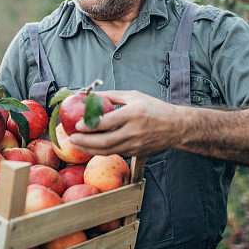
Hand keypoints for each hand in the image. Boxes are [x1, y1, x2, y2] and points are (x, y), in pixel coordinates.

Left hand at [67, 90, 183, 156]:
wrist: (176, 127)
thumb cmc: (155, 109)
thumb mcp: (134, 96)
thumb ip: (113, 96)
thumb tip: (93, 95)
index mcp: (133, 114)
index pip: (107, 123)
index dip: (90, 125)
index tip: (77, 125)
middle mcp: (133, 131)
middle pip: (104, 141)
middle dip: (85, 142)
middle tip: (72, 138)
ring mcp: (135, 144)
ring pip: (108, 151)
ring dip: (89, 149)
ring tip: (76, 145)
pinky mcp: (136, 153)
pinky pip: (114, 153)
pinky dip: (100, 151)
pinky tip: (91, 148)